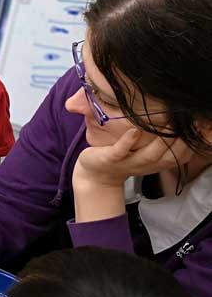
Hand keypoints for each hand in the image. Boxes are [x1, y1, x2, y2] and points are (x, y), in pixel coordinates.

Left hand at [75, 128, 193, 187]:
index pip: (180, 157)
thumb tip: (179, 122)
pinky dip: (128, 142)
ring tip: (169, 123)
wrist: (95, 174)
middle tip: (191, 124)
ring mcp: (128, 162)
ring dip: (160, 140)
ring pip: (149, 154)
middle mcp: (145, 164)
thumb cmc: (123, 158)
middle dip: (181, 142)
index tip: (202, 128)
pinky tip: (134, 131)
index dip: (192, 145)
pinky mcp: (110, 158)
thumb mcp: (145, 153)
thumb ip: (161, 143)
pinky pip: (120, 151)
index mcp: (156, 163)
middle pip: (169, 156)